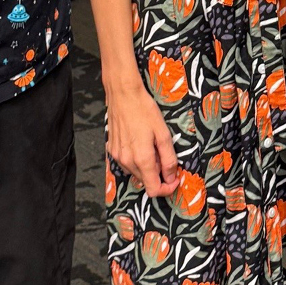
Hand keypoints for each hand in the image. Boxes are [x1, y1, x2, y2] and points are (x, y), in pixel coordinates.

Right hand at [103, 81, 179, 197]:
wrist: (123, 95)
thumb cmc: (144, 110)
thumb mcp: (164, 134)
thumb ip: (169, 159)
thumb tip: (171, 177)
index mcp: (142, 159)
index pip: (154, 189)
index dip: (167, 188)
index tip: (174, 179)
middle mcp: (127, 161)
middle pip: (145, 182)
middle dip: (158, 174)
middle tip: (164, 155)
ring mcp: (117, 156)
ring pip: (136, 173)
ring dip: (147, 167)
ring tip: (151, 147)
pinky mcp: (111, 150)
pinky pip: (127, 163)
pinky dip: (136, 160)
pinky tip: (139, 143)